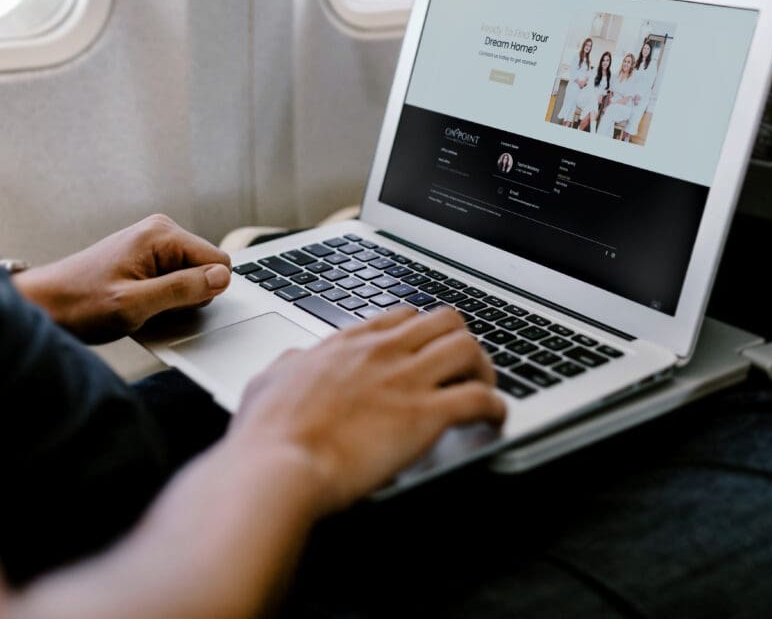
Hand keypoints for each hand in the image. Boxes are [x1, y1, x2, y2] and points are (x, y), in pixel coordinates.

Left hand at [12, 214, 230, 342]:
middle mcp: (161, 231)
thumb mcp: (135, 304)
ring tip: (141, 303)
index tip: (172, 303)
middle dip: (188, 294)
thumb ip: (182, 289)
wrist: (45, 306)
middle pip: (207, 268)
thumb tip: (222, 277)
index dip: (203, 291)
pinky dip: (164, 296)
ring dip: (174, 298)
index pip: (219, 261)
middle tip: (152, 305)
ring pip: (193, 276)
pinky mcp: (149, 255)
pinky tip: (140, 301)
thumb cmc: (80, 304)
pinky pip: (176, 278)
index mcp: (162, 234)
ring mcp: (155, 242)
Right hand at [230, 306, 505, 515]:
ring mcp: (407, 380)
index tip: (427, 349)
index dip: (422, 330)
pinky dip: (495, 407)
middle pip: (445, 320)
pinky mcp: (425, 415)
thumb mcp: (269, 382)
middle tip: (462, 368)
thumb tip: (295, 361)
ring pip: (469, 347)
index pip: (402, 315)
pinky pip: (480, 398)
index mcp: (349, 344)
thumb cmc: (268, 433)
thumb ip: (290, 366)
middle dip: (460, 341)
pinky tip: (494, 420)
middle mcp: (383, 352)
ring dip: (484, 368)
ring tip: (483, 389)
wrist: (278, 464)